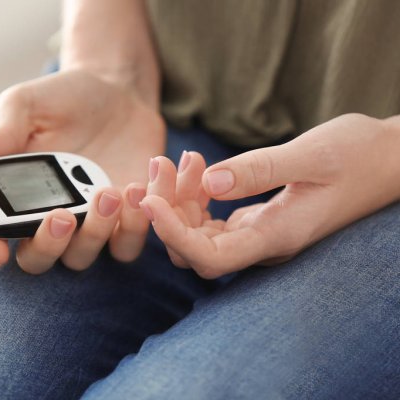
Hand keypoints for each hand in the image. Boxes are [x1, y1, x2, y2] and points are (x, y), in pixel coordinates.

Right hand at [0, 70, 164, 272]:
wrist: (117, 91)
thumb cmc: (63, 98)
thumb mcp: (26, 105)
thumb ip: (0, 136)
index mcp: (13, 195)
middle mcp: (46, 218)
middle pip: (37, 259)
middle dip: (46, 245)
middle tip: (60, 215)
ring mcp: (87, 225)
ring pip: (81, 257)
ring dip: (93, 233)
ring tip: (108, 193)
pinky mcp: (125, 222)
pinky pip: (128, 244)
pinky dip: (134, 226)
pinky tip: (137, 188)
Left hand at [140, 114, 399, 278]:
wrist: (389, 162)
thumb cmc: (359, 155)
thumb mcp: (313, 154)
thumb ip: (261, 169)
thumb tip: (210, 181)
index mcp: (277, 236)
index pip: (210, 258)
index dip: (172, 235)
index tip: (149, 201)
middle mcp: (262, 244)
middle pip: (193, 249)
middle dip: (166, 211)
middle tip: (164, 163)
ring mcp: (258, 235)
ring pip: (197, 236)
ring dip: (177, 202)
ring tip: (184, 159)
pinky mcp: (256, 221)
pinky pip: (209, 221)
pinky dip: (193, 197)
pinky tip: (198, 168)